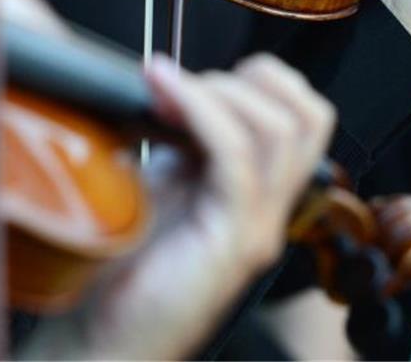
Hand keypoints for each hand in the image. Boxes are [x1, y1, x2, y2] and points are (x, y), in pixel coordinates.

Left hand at [24, 54, 335, 359]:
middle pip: (309, 116)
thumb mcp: (161, 186)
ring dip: (221, 90)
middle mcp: (270, 212)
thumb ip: (184, 143)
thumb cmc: (123, 272)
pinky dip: (201, 110)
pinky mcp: (233, 243)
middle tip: (186, 81)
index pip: (301, 117)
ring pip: (281, 130)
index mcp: (257, 195)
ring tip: (168, 87)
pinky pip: (236, 157)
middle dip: (251, 77)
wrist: (101, 341)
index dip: (258, 79)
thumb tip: (173, 84)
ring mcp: (257, 228)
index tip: (192, 74)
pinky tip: (164, 94)